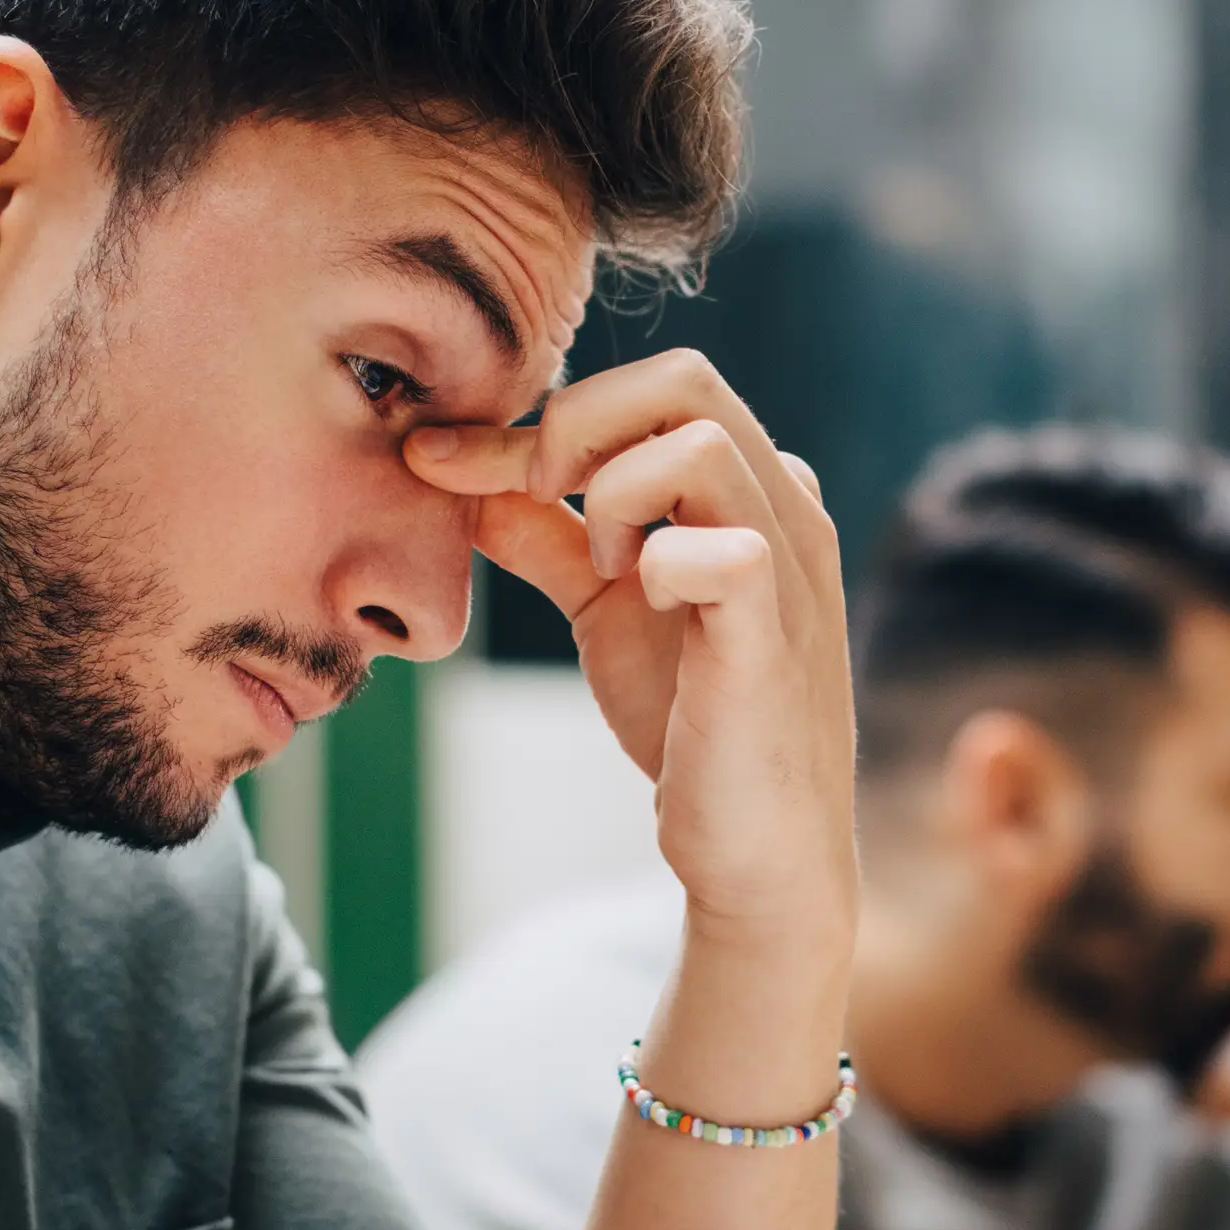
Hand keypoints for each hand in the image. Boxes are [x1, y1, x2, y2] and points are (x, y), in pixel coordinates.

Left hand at [406, 354, 854, 941]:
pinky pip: (720, 548)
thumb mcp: (606, 611)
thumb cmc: (693, 724)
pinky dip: (656, 563)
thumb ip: (546, 539)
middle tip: (533, 499)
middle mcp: (785, 506)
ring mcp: (791, 567)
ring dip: (615, 495)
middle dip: (576, 424)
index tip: (438, 455)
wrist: (753, 851)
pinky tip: (643, 606)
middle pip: (685, 379)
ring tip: (602, 570)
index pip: (651, 389)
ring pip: (701, 443)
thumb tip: (464, 479)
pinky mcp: (775, 637)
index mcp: (751, 487)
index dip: (540, 414)